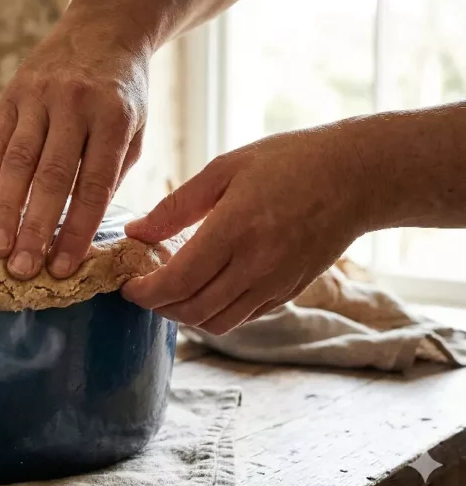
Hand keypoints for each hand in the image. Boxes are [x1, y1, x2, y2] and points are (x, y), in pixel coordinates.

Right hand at [0, 0, 152, 280]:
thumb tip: (79, 228)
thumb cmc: (124, 92)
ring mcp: (39, 96)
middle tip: (22, 270)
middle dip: (35, 228)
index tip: (62, 268)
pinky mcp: (12, 93)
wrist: (104, 26)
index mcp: (113, 117)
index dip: (76, 229)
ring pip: (18, 162)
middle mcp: (74, 105)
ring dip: (5, 211)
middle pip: (51, 177)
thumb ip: (110, 173)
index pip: (93, 185)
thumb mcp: (135, 128)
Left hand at [121, 124, 374, 334]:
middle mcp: (256, 266)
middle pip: (192, 310)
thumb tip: (135, 233)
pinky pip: (243, 318)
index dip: (144, 292)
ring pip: (217, 322)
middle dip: (158, 307)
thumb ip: (175, 206)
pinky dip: (215, 313)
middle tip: (142, 289)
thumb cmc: (288, 162)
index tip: (127, 285)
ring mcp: (276, 283)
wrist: (358, 177)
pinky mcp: (289, 292)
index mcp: (235, 230)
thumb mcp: (224, 169)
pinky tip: (204, 289)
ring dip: (185, 315)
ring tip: (170, 291)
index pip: (177, 282)